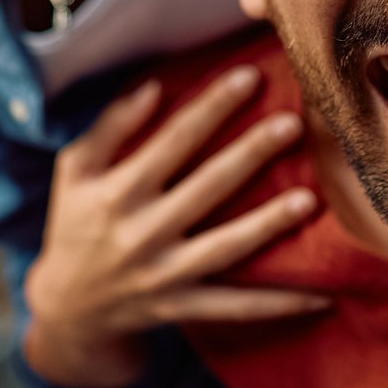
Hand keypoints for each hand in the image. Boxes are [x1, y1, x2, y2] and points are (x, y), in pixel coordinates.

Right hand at [23, 64, 328, 387]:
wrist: (67, 310)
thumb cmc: (75, 224)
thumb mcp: (75, 170)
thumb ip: (110, 127)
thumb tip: (154, 86)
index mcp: (117, 191)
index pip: (173, 140)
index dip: (212, 106)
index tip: (250, 76)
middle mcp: (142, 232)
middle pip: (207, 186)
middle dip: (251, 153)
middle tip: (293, 124)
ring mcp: (163, 274)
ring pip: (225, 247)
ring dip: (269, 224)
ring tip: (310, 200)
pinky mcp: (181, 307)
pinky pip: (234, 307)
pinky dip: (277, 304)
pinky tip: (321, 295)